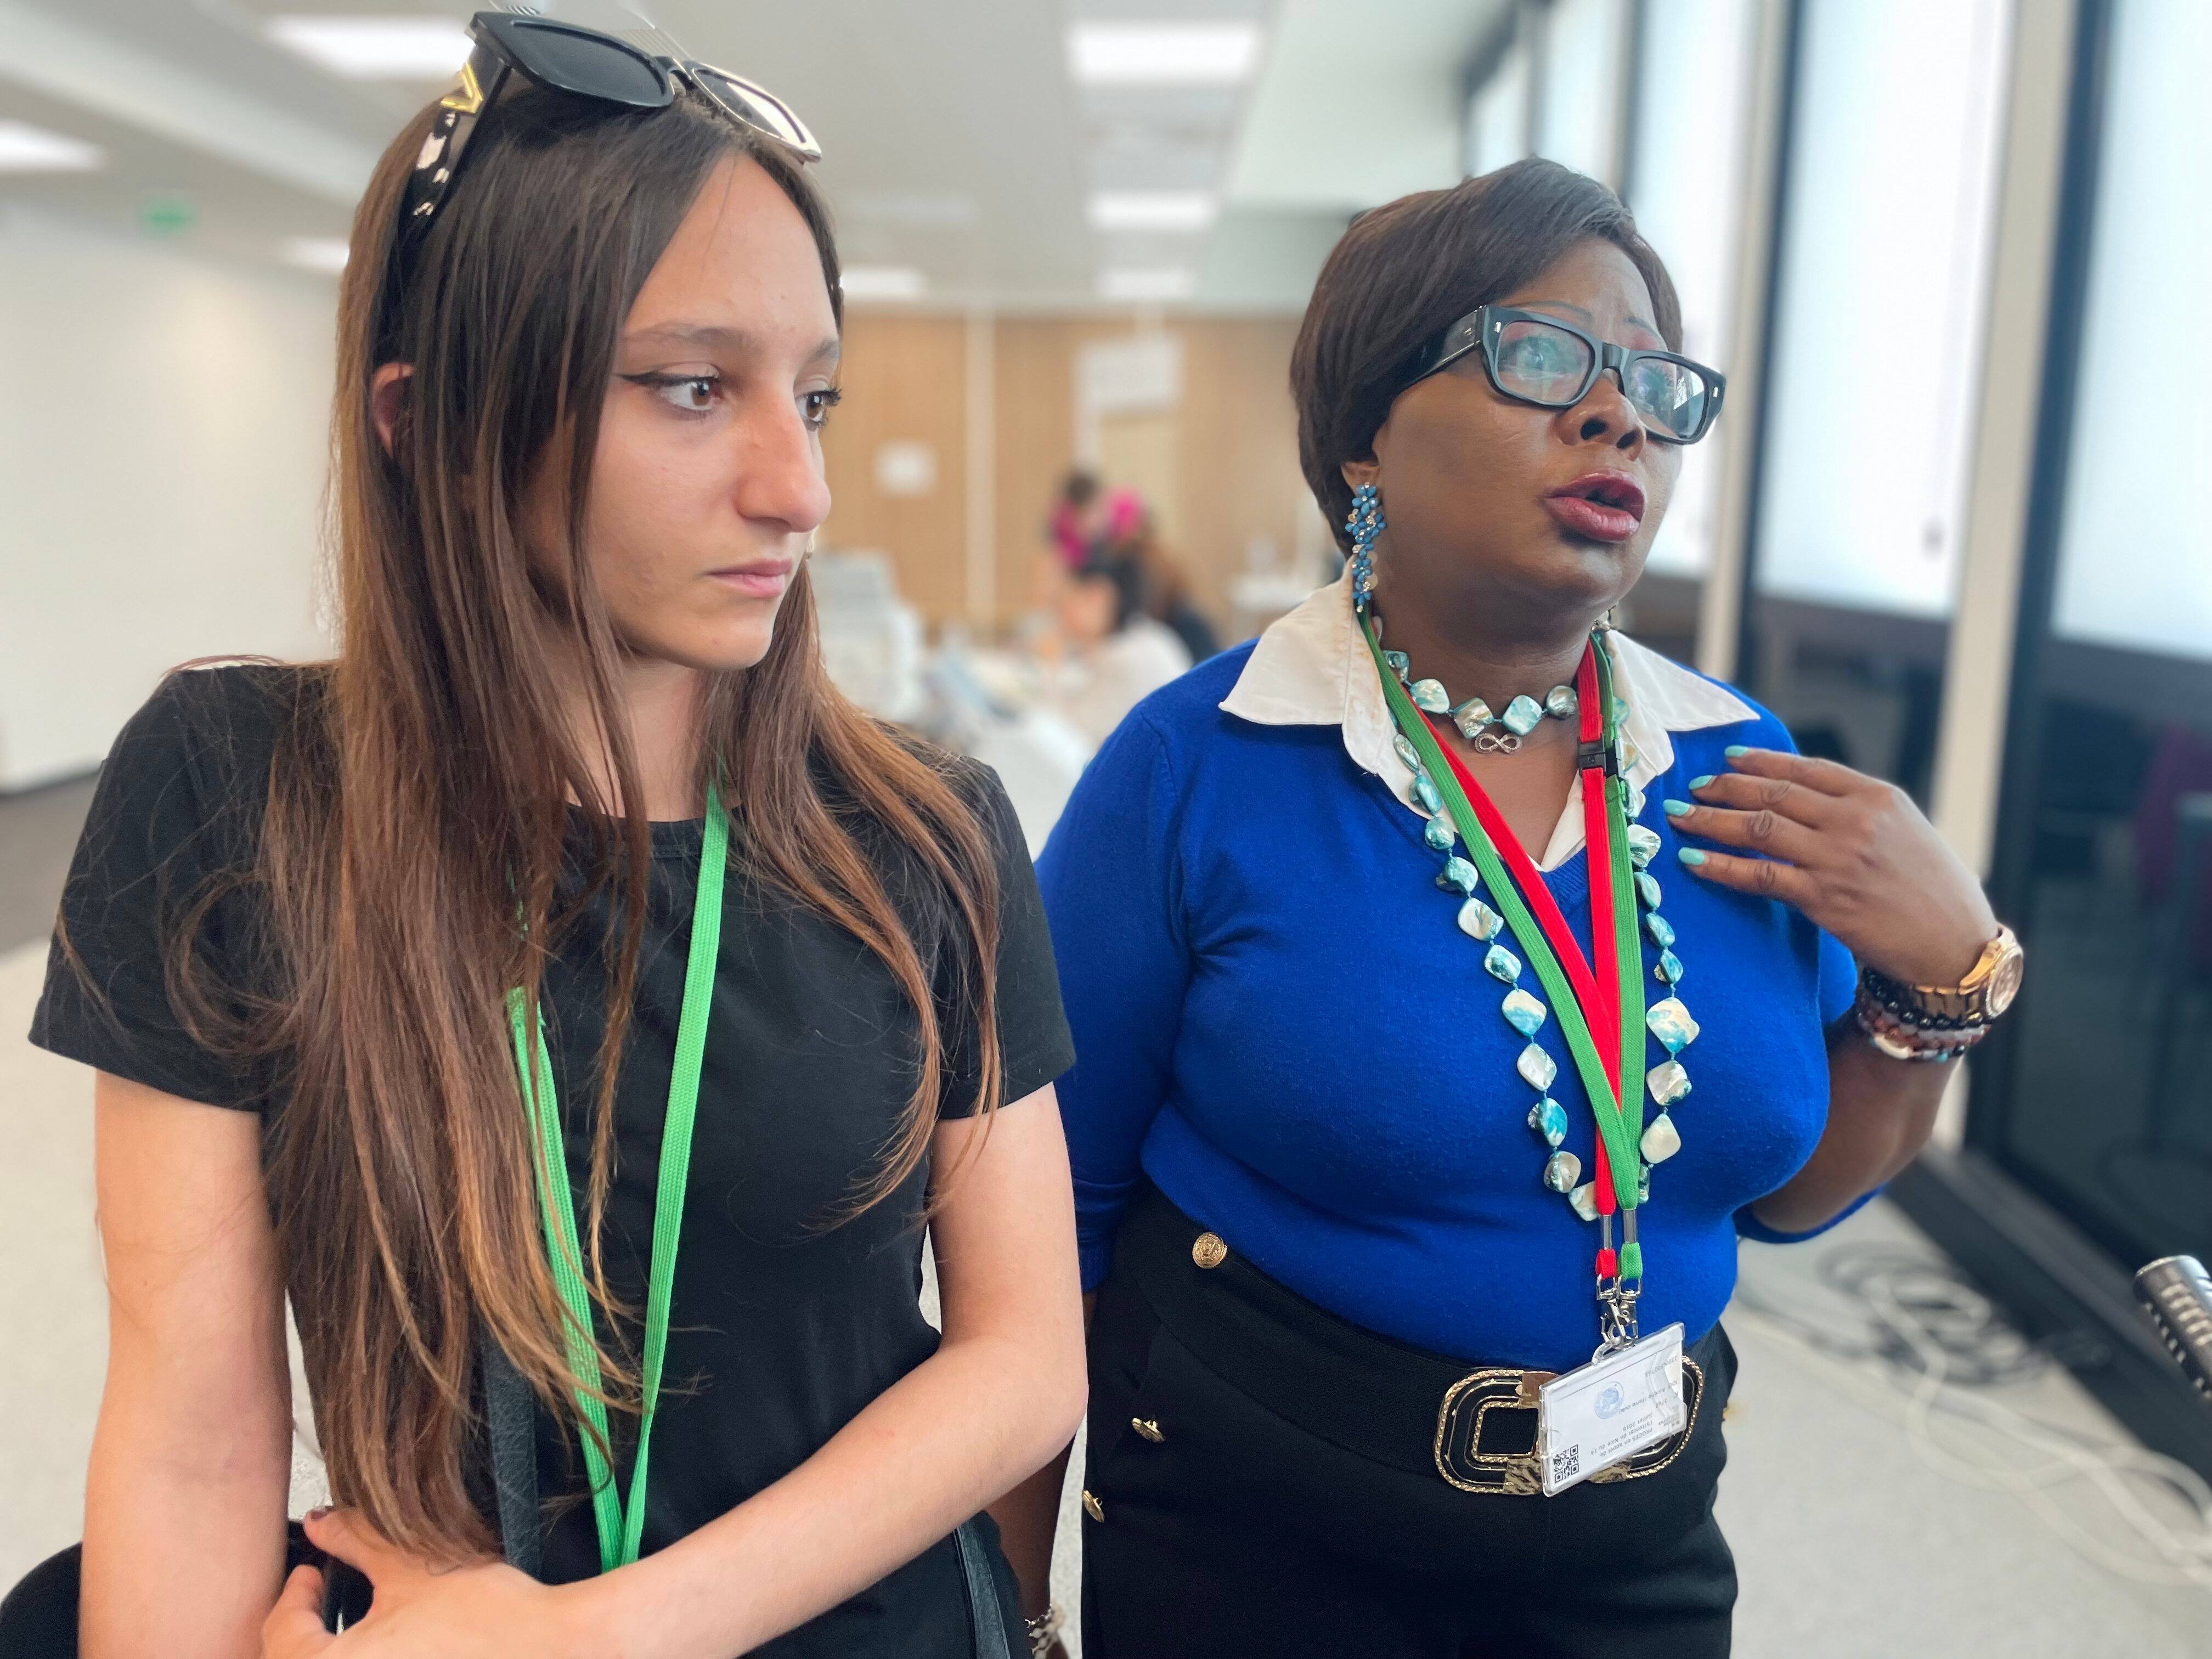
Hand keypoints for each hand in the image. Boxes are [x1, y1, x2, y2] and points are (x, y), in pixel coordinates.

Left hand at [263, 1507, 606, 1658]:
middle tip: (321, 1601)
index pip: (283, 1636)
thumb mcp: (411, 1566)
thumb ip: (355, 1541)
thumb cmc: (488, 1622)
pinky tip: (394, 1648)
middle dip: (301, 1635)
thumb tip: (322, 1524)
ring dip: (332, 1651)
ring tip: (357, 1629)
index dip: (296, 1594)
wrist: (555, 1650)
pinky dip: (373, 1658)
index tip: (315, 1571)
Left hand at [1664, 747, 1998, 986]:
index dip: (1761, 761)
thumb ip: (1859, 811)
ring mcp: (1837, 858)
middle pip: (1774, 793)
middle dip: (1726, 787)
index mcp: (1878, 797)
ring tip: (1680, 817)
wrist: (1954, 944)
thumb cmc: (1932, 890)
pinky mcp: (1823, 897)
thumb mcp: (1905, 831)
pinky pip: (1759, 875)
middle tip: (1693, 787)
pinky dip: (1721, 866)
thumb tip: (1804, 798)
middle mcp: (1855, 820)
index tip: (1727, 758)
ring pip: (1758, 827)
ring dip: (1711, 820)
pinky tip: (1693, 860)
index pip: (1806, 769)